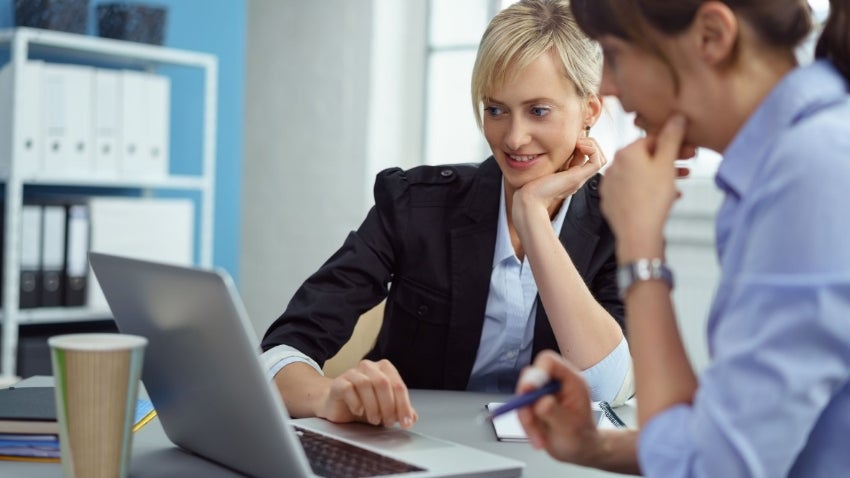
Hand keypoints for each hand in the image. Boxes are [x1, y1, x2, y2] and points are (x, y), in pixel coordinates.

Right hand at [317, 359, 417, 428]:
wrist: (337, 405)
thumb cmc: (363, 404)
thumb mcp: (385, 409)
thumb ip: (399, 410)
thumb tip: (412, 417)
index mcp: (384, 369)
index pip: (398, 385)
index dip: (404, 405)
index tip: (406, 422)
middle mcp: (369, 367)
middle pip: (383, 383)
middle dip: (388, 406)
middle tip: (388, 422)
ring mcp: (352, 373)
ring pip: (366, 384)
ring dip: (373, 406)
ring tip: (374, 420)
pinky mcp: (338, 383)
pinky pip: (348, 389)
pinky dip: (356, 402)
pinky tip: (358, 411)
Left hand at [513, 137, 606, 225]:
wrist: (530, 198)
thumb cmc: (533, 184)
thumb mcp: (547, 166)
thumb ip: (555, 158)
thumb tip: (563, 144)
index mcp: (572, 175)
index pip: (590, 157)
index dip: (586, 144)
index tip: (573, 139)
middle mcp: (579, 177)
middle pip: (598, 157)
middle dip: (590, 142)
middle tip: (577, 138)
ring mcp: (580, 178)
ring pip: (601, 158)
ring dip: (592, 145)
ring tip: (578, 142)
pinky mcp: (578, 177)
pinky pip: (597, 162)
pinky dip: (592, 149)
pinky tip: (579, 145)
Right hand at [515, 351, 600, 464]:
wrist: (579, 451)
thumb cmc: (582, 438)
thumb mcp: (570, 426)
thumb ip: (554, 411)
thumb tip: (540, 401)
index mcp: (571, 380)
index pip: (548, 362)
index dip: (536, 373)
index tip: (528, 390)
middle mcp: (555, 384)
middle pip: (530, 378)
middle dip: (526, 401)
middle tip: (529, 418)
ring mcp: (543, 394)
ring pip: (522, 397)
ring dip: (526, 419)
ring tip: (539, 438)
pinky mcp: (534, 405)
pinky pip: (521, 410)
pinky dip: (525, 426)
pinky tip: (538, 438)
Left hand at [599, 115, 688, 260]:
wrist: (638, 233)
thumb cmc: (652, 199)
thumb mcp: (667, 164)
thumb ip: (672, 138)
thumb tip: (675, 117)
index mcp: (625, 153)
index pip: (651, 139)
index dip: (673, 144)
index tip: (688, 150)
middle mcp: (613, 166)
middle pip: (645, 157)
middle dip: (669, 160)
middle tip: (688, 165)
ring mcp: (610, 185)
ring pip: (641, 175)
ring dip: (662, 176)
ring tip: (679, 183)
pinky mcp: (612, 202)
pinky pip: (634, 191)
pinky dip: (650, 190)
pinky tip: (666, 198)